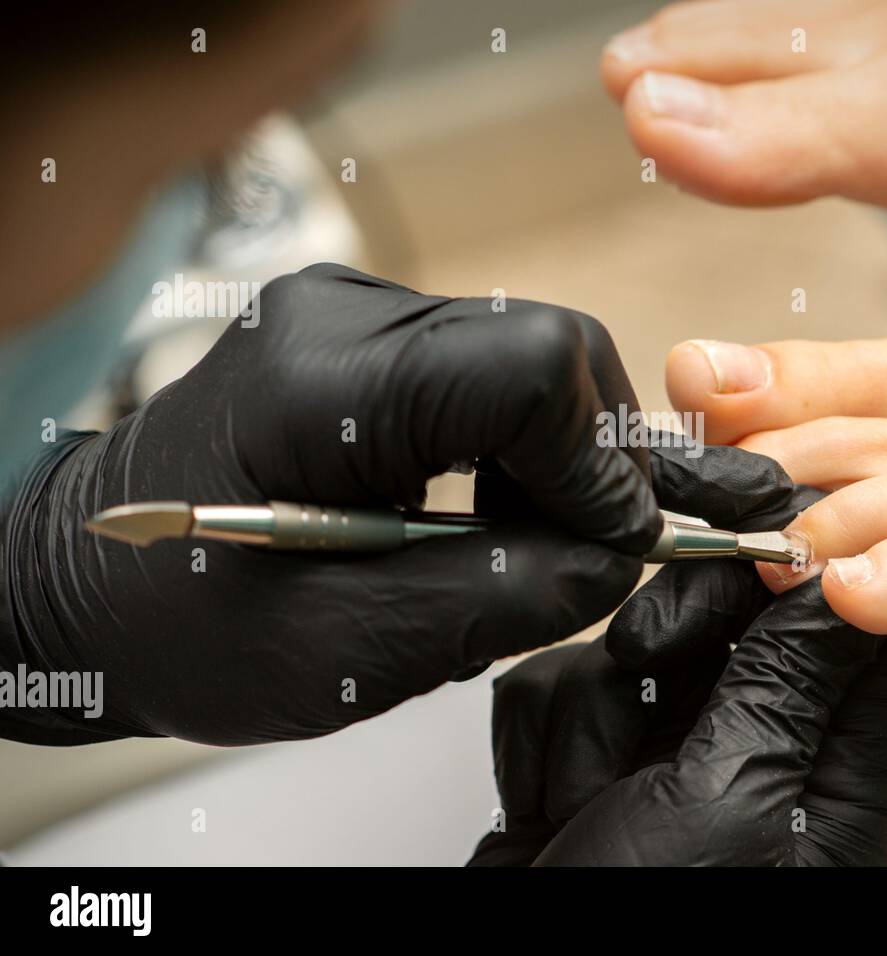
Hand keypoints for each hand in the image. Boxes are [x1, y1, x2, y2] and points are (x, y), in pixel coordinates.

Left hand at [0, 264, 658, 744]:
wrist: (85, 582)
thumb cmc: (178, 622)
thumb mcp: (343, 649)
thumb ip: (500, 597)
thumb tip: (616, 553)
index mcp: (318, 382)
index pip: (529, 367)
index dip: (595, 462)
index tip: (608, 546)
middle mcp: (339, 313)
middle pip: (545, 345)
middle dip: (588, 455)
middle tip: (577, 549)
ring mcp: (350, 311)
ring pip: (529, 354)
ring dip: (555, 453)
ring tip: (518, 539)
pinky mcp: (364, 334)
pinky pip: (487, 369)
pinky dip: (516, 443)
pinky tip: (481, 507)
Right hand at [469, 442, 886, 865]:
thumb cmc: (654, 932)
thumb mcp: (733, 800)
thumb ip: (784, 679)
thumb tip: (836, 578)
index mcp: (833, 772)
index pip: (852, 630)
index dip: (805, 567)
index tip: (750, 532)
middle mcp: (760, 755)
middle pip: (734, 620)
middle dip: (670, 641)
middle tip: (644, 669)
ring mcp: (675, 757)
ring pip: (637, 646)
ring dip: (594, 714)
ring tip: (590, 793)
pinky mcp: (601, 758)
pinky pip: (569, 687)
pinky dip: (547, 741)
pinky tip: (554, 805)